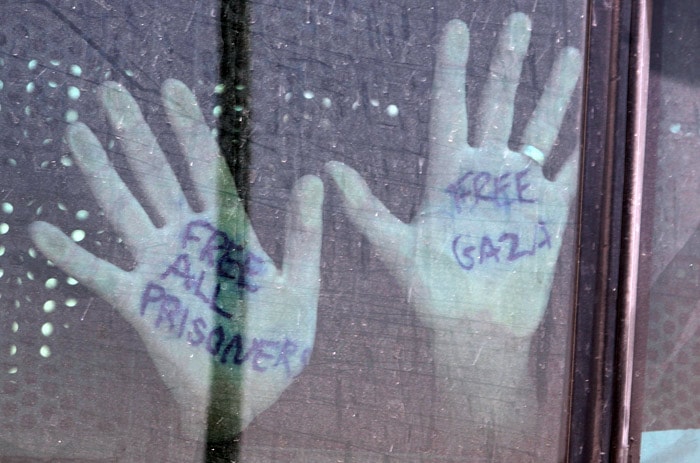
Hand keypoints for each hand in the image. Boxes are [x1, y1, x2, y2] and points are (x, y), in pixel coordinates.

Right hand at [29, 80, 323, 440]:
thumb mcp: (301, 286)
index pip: (207, 168)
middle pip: (158, 174)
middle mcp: (190, 241)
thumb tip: (312, 176)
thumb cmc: (279, 344)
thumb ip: (304, 235)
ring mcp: (162, 268)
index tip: (173, 88)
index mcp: (229, 233)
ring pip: (124, 208)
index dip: (189, 128)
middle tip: (111, 89)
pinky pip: (98, 273)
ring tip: (78, 131)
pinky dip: (71, 255)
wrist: (249, 395)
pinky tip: (41, 231)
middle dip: (136, 133)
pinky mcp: (141, 303)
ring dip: (100, 171)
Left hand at [326, 13, 580, 338]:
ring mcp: (519, 189)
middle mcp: (484, 172)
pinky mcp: (549, 212)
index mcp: (448, 173)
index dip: (454, 68)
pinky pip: (570, 170)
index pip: (452, 106)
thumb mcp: (394, 246)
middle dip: (509, 63)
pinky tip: (592, 117)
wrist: (475, 329)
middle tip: (519, 21)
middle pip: (500, 104)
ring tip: (567, 54)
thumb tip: (326, 168)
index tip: (457, 29)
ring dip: (554, 92)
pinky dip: (582, 145)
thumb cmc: (432, 292)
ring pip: (541, 127)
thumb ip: (364, 207)